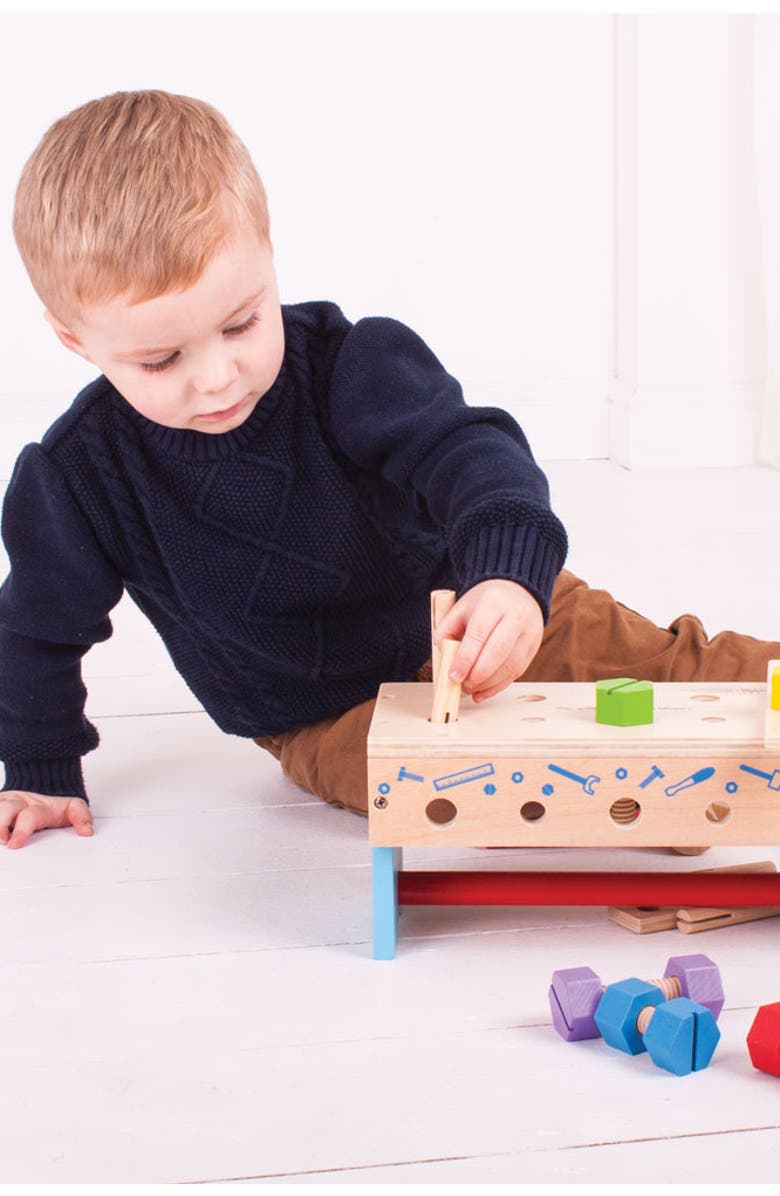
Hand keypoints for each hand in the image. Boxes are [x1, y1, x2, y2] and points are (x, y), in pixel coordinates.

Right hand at [0, 790, 92, 849]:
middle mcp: (17, 803)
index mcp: (37, 807)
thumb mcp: (71, 806)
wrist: (41, 781)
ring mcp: (3, 803)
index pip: (29, 817)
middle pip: (5, 810)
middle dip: (0, 826)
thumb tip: (87, 831)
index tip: (14, 844)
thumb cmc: (52, 804)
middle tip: (2, 839)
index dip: (21, 830)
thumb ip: (81, 816)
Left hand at [435, 578, 543, 702]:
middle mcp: (515, 616)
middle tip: (462, 685)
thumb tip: (442, 656)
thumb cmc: (487, 602)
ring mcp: (529, 633)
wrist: (518, 591)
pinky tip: (483, 691)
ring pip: (510, 665)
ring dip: (488, 683)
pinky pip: (517, 672)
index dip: (465, 658)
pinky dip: (498, 686)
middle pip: (498, 652)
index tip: (454, 675)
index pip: (479, 634)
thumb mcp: (462, 607)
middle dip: (478, 674)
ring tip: (470, 689)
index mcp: (493, 603)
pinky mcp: (534, 647)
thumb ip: (447, 629)